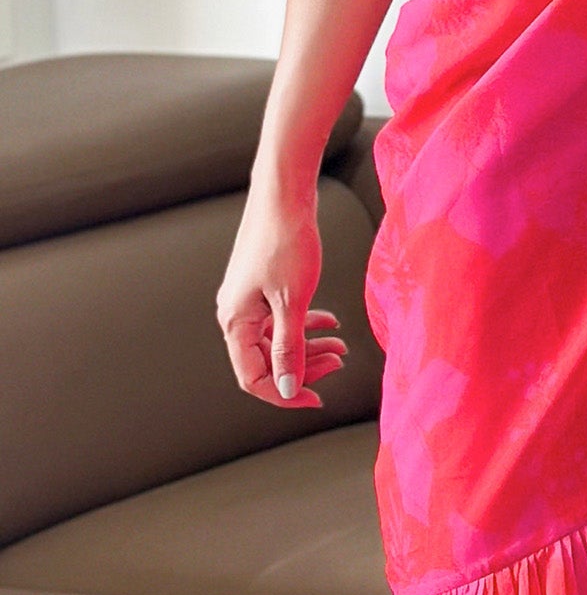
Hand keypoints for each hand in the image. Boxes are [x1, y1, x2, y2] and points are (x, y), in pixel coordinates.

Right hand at [216, 189, 348, 408]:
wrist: (285, 195)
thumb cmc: (286, 243)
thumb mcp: (292, 302)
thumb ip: (289, 348)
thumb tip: (288, 389)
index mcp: (235, 323)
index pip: (253, 378)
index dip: (285, 394)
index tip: (317, 399)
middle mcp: (236, 314)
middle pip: (267, 360)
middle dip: (304, 368)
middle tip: (339, 364)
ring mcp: (248, 299)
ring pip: (277, 339)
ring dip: (309, 347)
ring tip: (342, 347)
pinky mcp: (263, 285)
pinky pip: (282, 317)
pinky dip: (307, 325)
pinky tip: (331, 324)